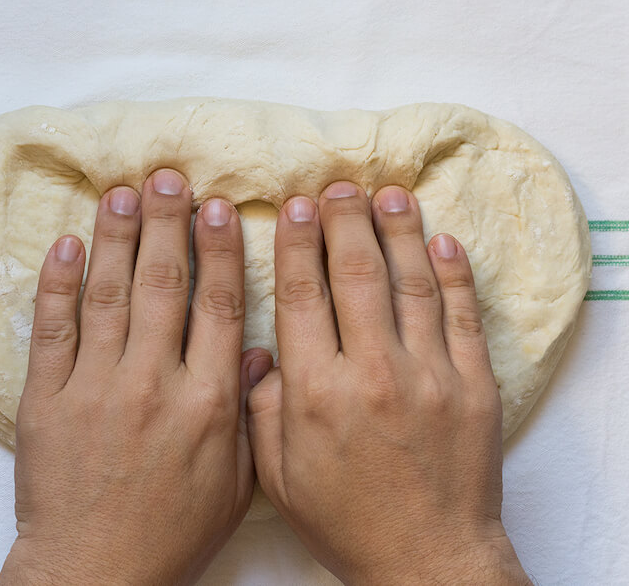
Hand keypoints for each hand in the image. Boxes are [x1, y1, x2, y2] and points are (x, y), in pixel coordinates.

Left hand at [0, 169, 262, 584]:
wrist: (97, 573)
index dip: (218, 249)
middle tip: (164, 175)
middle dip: (165, 223)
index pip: (217, 306)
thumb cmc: (172, 533)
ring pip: (106, 294)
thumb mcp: (235, 484)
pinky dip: (56, 284)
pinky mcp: (47, 400)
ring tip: (120, 192)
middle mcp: (153, 384)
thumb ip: (250, 412)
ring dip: (114, 237)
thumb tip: (259, 348)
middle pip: (162, 285)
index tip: (215, 206)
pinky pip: (51, 330)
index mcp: (208, 402)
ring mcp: (95, 388)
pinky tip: (65, 244)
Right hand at [248, 182, 529, 584]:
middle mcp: (372, 374)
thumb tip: (262, 350)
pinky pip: (463, 317)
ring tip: (388, 194)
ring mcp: (430, 376)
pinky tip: (440, 241)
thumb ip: (262, 407)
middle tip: (338, 186)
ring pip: (412, 284)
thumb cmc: (345, 520)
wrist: (427, 561)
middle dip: (344, 222)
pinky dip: (453, 274)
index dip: (298, 242)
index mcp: (316, 392)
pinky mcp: (473, 387)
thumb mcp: (276, 475)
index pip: (303, 294)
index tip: (295, 206)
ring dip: (398, 233)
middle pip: (356, 275)